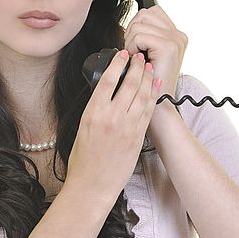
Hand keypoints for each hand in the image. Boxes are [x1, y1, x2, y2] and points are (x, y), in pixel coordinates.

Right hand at [66, 50, 162, 204]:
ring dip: (147, 78)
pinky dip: (153, 95)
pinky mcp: (138, 136)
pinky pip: (148, 110)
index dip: (118, 63)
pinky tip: (156, 85)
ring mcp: (127, 126)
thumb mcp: (83, 127)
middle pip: (128, 84)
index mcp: (92, 113)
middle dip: (136, 67)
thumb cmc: (84, 159)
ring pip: (141, 95)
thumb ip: (96, 109)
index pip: (107, 80)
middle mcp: (111, 117)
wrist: (93, 184)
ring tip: (149, 66)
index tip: (122, 53)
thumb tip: (107, 92)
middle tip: (139, 56)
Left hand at [123, 4, 187, 105]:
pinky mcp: (168, 46)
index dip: (138, 24)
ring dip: (131, 42)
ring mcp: (175, 40)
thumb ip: (148, 33)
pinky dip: (133, 48)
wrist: (160, 102)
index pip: (151, 12)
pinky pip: (139, 37)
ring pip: (139, 24)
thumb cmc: (151, 80)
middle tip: (137, 51)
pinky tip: (140, 61)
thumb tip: (132, 21)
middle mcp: (179, 35)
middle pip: (144, 14)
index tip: (138, 43)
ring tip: (139, 57)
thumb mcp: (151, 52)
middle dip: (133, 31)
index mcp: (176, 34)